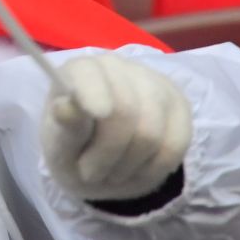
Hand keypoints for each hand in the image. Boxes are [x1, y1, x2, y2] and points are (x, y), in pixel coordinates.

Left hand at [40, 52, 192, 203]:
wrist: (104, 160)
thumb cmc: (74, 149)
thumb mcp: (60, 148)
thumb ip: (65, 128)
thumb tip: (63, 107)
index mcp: (80, 71)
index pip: (89, 75)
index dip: (94, 92)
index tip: (98, 113)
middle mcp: (117, 67)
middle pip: (124, 112)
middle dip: (106, 155)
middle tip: (89, 172)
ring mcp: (153, 82)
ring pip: (151, 133)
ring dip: (127, 167)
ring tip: (111, 171)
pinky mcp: (179, 105)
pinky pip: (173, 146)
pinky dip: (152, 170)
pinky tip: (135, 170)